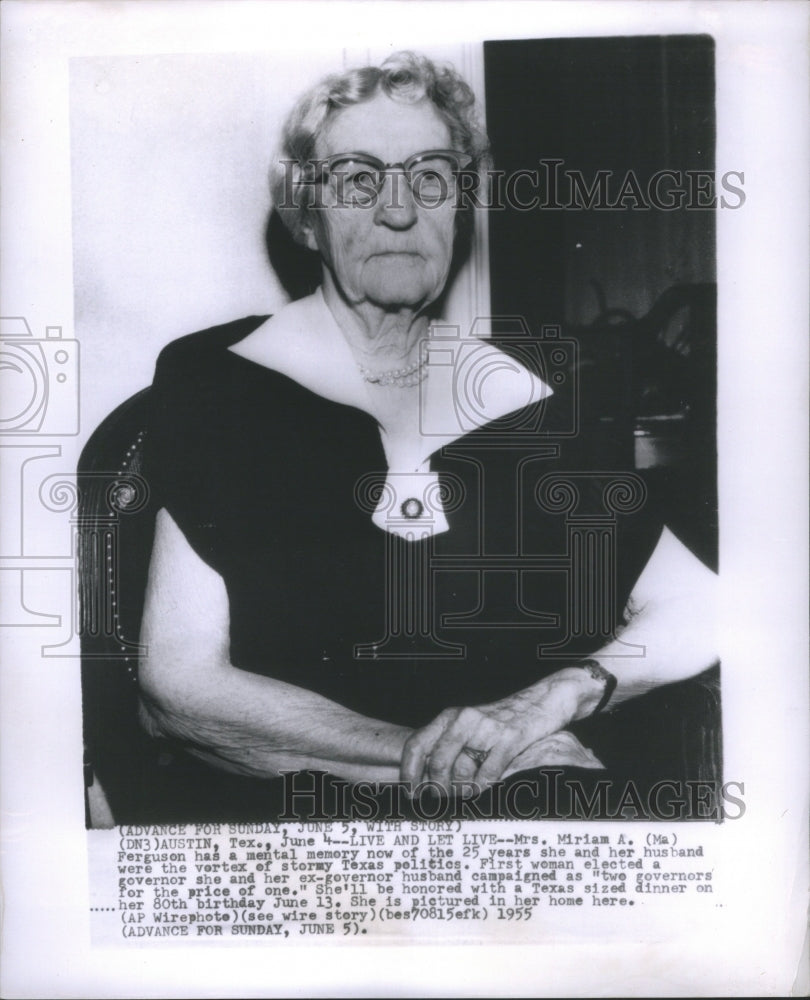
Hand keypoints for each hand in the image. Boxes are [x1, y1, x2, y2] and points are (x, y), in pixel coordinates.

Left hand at [400, 667, 605, 794]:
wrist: (544, 699)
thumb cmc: (505, 720)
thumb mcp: (471, 725)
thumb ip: (450, 744)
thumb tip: (427, 778)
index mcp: (449, 716)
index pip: (416, 744)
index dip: (408, 772)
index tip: (411, 793)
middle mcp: (463, 719)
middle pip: (437, 763)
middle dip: (437, 789)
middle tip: (442, 801)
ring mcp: (486, 728)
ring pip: (461, 772)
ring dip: (462, 791)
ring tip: (468, 794)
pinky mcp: (509, 738)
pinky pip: (488, 773)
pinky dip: (483, 788)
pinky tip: (485, 789)